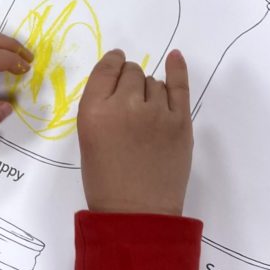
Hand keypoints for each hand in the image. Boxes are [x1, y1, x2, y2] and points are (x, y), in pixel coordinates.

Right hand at [77, 49, 192, 215]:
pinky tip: (175, 58)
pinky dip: (178, 69)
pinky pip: (180, 86)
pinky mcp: (181, 122)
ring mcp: (156, 112)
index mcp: (94, 112)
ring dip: (148, 89)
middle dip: (130, 81)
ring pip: (154, 82)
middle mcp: (124, 105)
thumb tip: (121, 86)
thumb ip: (101, 109)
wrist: (136, 212)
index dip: (112, 64)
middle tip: (128, 100)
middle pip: (132, 73)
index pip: (106, 70)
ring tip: (145, 112)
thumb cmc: (105, 182)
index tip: (116, 63)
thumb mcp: (89, 140)